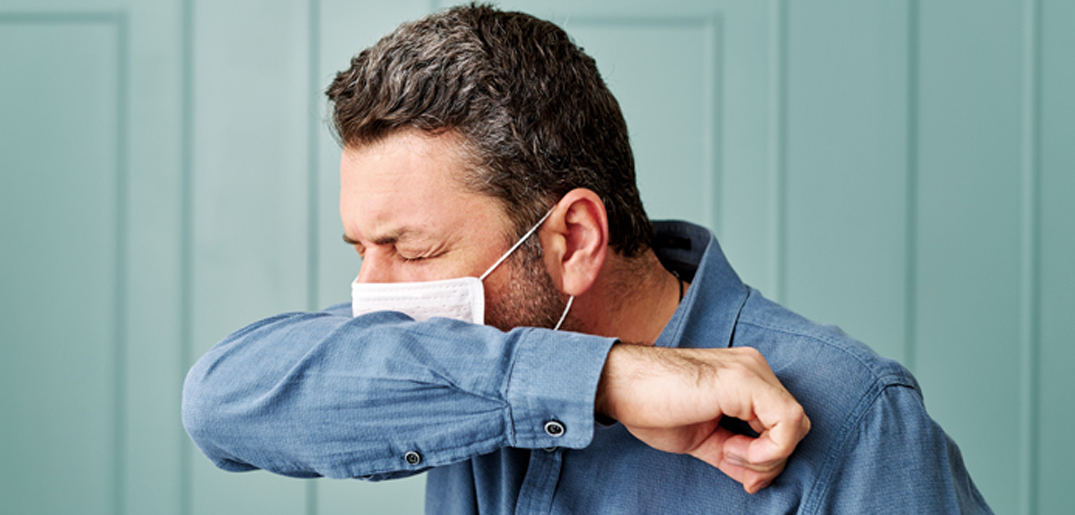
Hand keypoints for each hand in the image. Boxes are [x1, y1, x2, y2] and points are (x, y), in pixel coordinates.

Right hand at [595, 344, 809, 493]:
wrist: (619, 387)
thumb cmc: (651, 407)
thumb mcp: (703, 438)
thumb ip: (734, 453)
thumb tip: (756, 478)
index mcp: (744, 378)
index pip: (783, 423)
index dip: (770, 458)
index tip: (744, 477)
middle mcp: (753, 368)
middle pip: (795, 425)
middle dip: (771, 460)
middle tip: (738, 470)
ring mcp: (750, 371)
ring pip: (796, 424)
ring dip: (767, 457)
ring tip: (728, 455)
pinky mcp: (743, 380)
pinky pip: (786, 422)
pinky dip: (767, 450)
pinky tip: (732, 451)